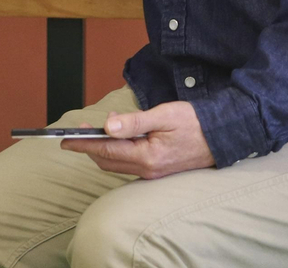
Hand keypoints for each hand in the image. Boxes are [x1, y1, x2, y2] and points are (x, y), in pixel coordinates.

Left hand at [60, 101, 214, 178]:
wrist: (222, 136)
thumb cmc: (194, 122)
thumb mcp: (163, 115)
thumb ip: (133, 121)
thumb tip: (107, 125)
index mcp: (148, 157)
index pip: (106, 151)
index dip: (83, 144)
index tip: (64, 139)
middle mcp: (148, 170)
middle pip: (107, 161)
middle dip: (89, 148)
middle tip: (76, 133)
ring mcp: (153, 173)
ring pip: (116, 164)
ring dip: (101, 151)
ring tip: (92, 133)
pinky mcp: (157, 170)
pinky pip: (128, 165)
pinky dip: (115, 153)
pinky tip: (114, 141)